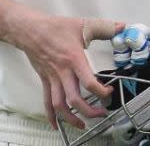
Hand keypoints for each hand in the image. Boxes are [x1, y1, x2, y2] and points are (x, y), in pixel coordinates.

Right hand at [17, 14, 122, 128]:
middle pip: (74, 99)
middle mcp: (62, 72)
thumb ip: (104, 28)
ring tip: (82, 125)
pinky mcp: (45, 80)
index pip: (88, 82)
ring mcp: (52, 78)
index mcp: (74, 59)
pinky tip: (56, 124)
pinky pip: (47, 101)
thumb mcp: (82, 25)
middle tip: (101, 113)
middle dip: (89, 111)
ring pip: (59, 105)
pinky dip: (51, 115)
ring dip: (71, 118)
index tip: (109, 92)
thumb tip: (121, 27)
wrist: (29, 30)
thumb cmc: (54, 27)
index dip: (100, 91)